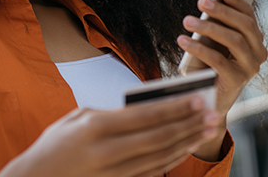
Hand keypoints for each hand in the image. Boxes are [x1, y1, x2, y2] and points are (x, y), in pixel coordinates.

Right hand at [0, 95, 220, 176]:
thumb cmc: (55, 144)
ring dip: (186, 142)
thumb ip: (112, 113)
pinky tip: (184, 149)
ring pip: (159, 157)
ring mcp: (113, 172)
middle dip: (189, 124)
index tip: (196, 98)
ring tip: (206, 130)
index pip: (145, 116)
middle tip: (212, 114)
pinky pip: (151, 172)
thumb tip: (144, 109)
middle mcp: (107, 151)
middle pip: (158, 137)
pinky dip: (171, 160)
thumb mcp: (78, 117)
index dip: (174, 108)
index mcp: (96, 127)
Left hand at [177, 0, 267, 158]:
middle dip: (222, 11)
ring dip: (208, 27)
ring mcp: (250, 68)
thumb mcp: (215, 42)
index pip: (249, 16)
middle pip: (244, 25)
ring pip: (233, 40)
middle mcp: (258, 54)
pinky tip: (183, 41)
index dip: (237, 0)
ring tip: (187, 21)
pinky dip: (199, 48)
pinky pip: (218, 59)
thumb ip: (218, 25)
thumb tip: (210, 1)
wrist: (208, 98)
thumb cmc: (211, 64)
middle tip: (201, 1)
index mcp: (256, 41)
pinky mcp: (237, 81)